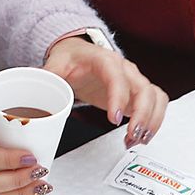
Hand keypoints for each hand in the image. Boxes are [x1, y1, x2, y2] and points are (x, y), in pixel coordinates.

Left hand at [43, 38, 167, 148]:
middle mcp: (126, 69)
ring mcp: (135, 80)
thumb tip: (36, 83)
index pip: (117, 77)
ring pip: (156, 97)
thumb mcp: (56, 64)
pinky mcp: (139, 92)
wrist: (79, 55)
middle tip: (130, 137)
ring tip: (137, 140)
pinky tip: (141, 137)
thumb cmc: (70, 59)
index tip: (114, 119)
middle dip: (143, 115)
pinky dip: (155, 121)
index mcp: (105, 60)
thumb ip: (48, 74)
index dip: (119, 97)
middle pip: (145, 89)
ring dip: (152, 121)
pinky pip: (158, 103)